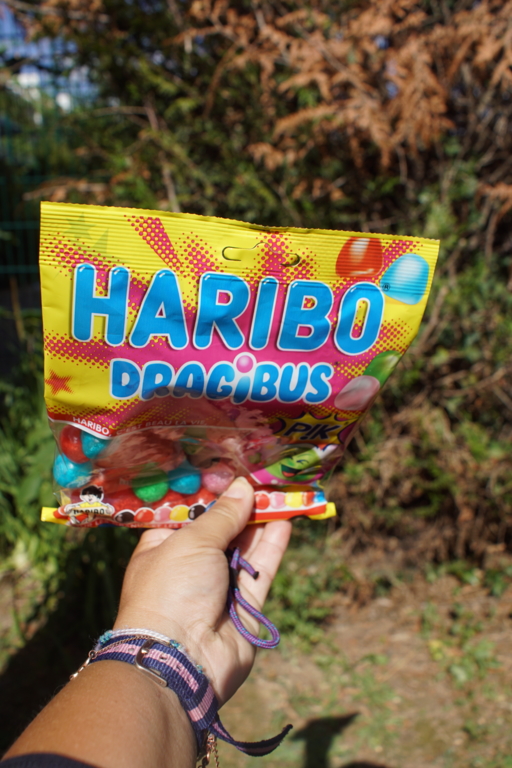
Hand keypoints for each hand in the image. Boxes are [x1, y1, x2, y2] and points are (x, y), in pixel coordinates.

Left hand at [114, 477, 291, 704]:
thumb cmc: (171, 589)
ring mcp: (218, 587)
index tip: (231, 471)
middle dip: (241, 506)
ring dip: (261, 522)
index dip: (209, 493)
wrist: (181, 659)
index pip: (187, 514)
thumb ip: (222, 515)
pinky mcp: (244, 606)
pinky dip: (272, 547)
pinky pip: (260, 570)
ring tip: (283, 493)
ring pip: (244, 547)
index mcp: (162, 547)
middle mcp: (189, 565)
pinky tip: (287, 522)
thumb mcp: (192, 541)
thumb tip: (243, 487)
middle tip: (266, 479)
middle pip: (220, 528)